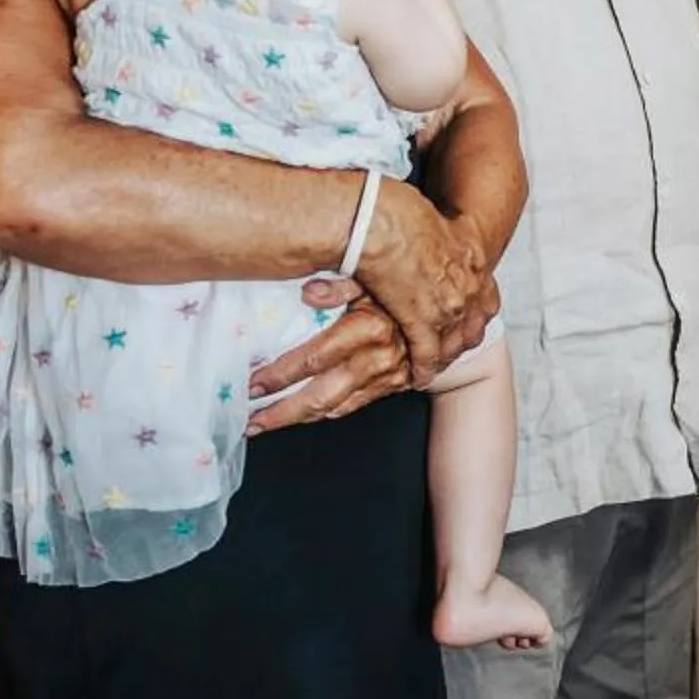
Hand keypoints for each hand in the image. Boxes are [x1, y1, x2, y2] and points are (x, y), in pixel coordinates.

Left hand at [247, 284, 409, 431]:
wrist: (446, 309)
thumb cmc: (405, 289)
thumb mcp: (373, 276)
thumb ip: (340, 284)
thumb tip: (308, 293)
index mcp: (368, 328)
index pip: (312, 360)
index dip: (279, 375)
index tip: (253, 384)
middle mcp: (377, 358)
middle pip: (319, 396)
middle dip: (281, 412)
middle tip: (252, 421)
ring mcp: (386, 377)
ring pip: (333, 407)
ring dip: (298, 418)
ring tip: (268, 422)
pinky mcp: (392, 387)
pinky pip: (352, 406)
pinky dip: (325, 413)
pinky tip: (305, 413)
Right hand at [347, 187, 498, 385]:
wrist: (382, 218)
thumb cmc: (400, 211)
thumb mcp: (438, 223)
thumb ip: (442, 237)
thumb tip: (434, 238)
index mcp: (475, 258)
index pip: (487, 300)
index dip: (475, 316)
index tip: (467, 326)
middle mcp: (470, 285)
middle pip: (474, 326)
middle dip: (461, 342)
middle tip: (451, 354)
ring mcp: (450, 306)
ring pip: (453, 343)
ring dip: (442, 357)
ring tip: (432, 367)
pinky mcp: (424, 321)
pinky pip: (427, 354)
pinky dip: (422, 367)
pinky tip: (416, 376)